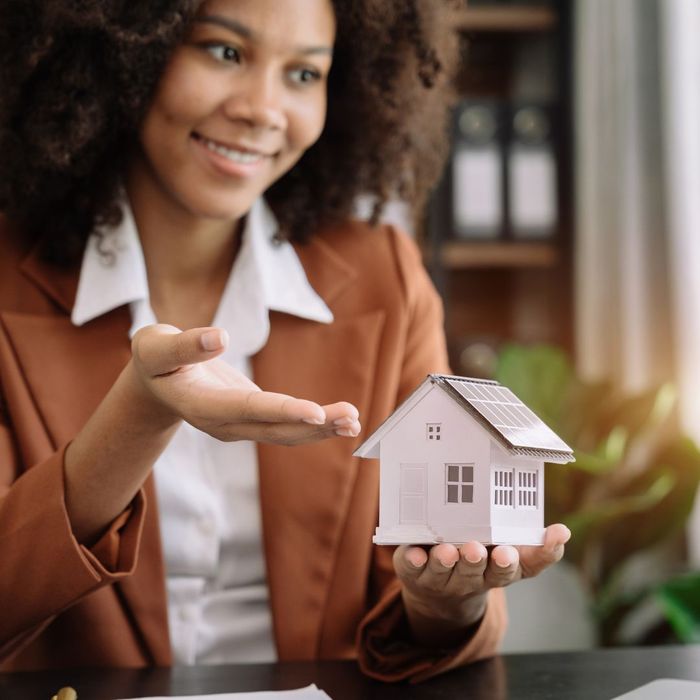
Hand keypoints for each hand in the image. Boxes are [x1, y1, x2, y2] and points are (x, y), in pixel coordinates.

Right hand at [130, 324, 360, 444]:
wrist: (156, 384)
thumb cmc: (156, 359)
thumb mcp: (156, 346)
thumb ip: (185, 345)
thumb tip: (220, 337)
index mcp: (201, 405)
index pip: (247, 409)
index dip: (282, 411)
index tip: (315, 412)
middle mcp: (224, 424)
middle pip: (274, 429)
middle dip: (314, 425)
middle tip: (350, 418)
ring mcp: (240, 426)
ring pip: (284, 433)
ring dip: (321, 430)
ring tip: (354, 422)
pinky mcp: (253, 420)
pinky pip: (286, 426)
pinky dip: (314, 425)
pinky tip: (341, 421)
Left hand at [393, 523, 570, 645]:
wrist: (439, 594)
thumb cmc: (480, 562)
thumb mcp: (509, 556)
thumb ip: (534, 545)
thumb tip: (564, 532)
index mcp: (498, 570)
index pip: (516, 570)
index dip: (510, 563)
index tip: (511, 552)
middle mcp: (471, 577)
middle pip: (476, 573)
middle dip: (477, 562)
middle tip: (478, 550)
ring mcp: (441, 577)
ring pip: (444, 572)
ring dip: (447, 562)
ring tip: (449, 551)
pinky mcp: (414, 572)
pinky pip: (412, 568)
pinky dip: (414, 561)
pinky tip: (415, 554)